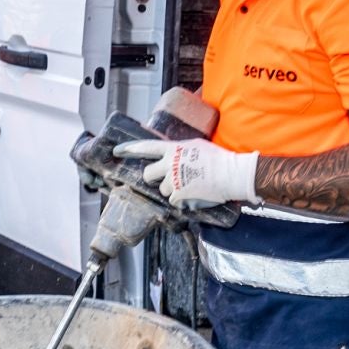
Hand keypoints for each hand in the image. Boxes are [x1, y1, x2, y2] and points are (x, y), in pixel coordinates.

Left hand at [113, 138, 259, 208]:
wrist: (232, 175)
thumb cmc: (218, 159)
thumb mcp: (196, 147)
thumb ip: (179, 152)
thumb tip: (171, 156)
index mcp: (174, 150)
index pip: (147, 147)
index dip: (130, 149)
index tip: (117, 151)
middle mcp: (170, 165)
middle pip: (148, 174)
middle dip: (153, 178)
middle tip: (166, 179)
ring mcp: (173, 182)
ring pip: (163, 190)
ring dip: (173, 191)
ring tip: (191, 186)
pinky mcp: (179, 196)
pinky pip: (174, 202)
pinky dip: (182, 201)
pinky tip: (195, 195)